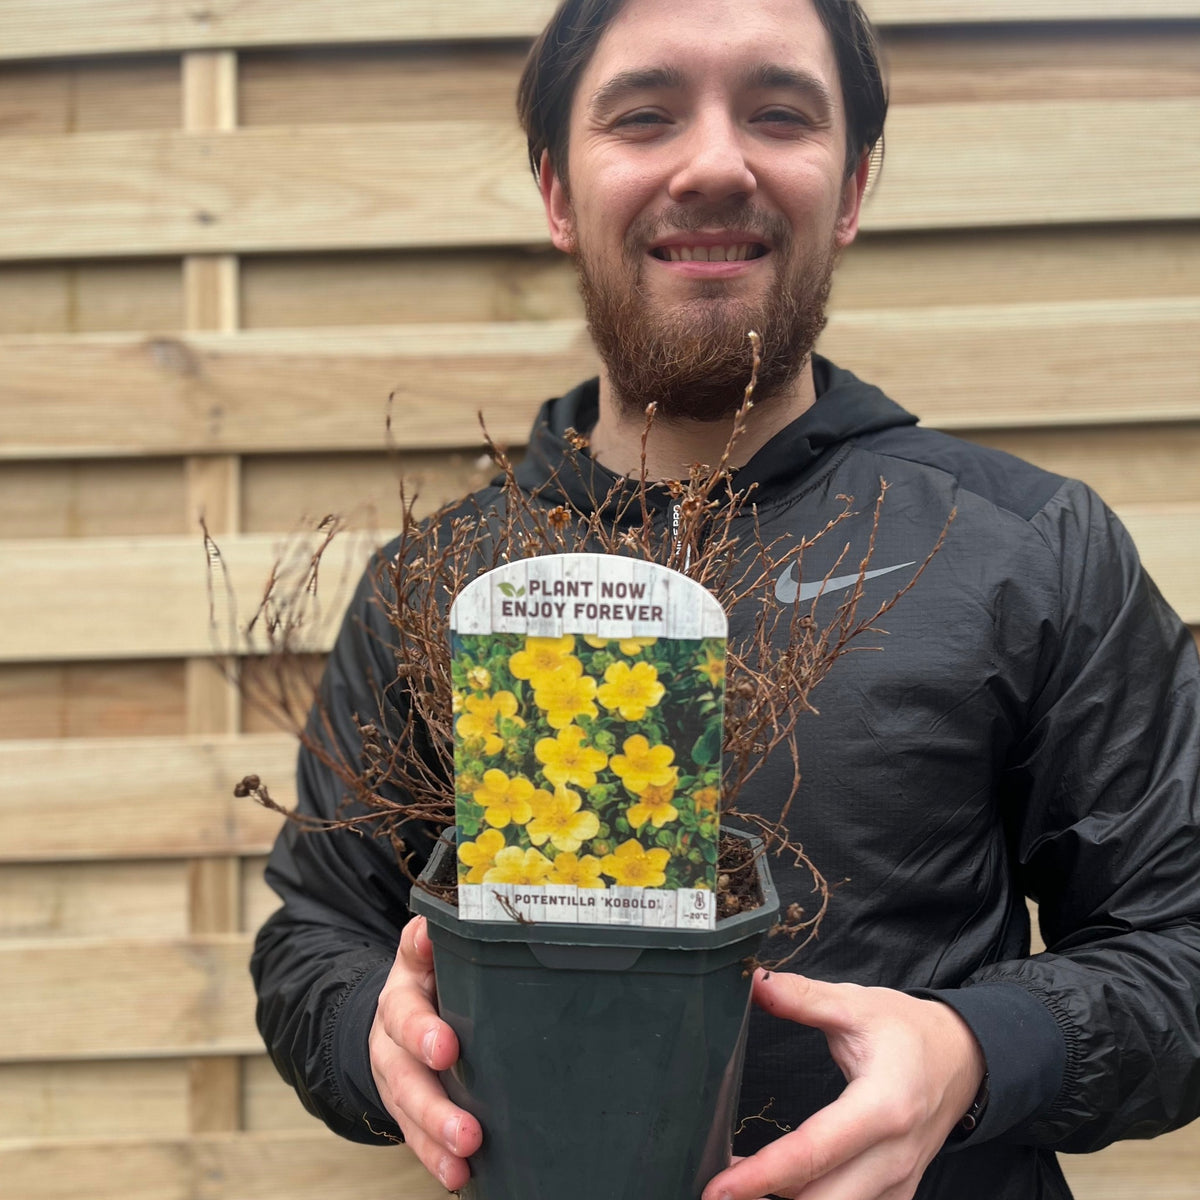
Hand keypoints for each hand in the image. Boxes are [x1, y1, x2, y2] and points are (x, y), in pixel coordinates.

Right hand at [370, 915, 482, 1189]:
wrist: (393, 1014)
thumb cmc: (426, 979)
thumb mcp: (421, 955)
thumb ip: (426, 941)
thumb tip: (430, 923)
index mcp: (399, 1001)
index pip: (405, 1015)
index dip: (423, 1032)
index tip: (447, 1048)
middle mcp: (391, 1046)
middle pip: (405, 1079)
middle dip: (434, 1106)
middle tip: (467, 1129)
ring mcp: (397, 1083)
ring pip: (409, 1116)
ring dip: (436, 1141)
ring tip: (466, 1157)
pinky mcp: (407, 1112)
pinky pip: (417, 1140)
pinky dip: (436, 1161)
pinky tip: (460, 1178)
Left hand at [702, 971, 985, 1199]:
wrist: (963, 1058)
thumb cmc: (908, 1031)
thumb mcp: (856, 1004)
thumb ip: (803, 997)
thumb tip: (755, 982)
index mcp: (884, 1107)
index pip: (814, 1151)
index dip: (763, 1174)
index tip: (719, 1187)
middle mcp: (894, 1156)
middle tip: (714, 1193)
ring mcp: (899, 1182)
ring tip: (737, 1190)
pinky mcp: (897, 1193)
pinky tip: (773, 1191)